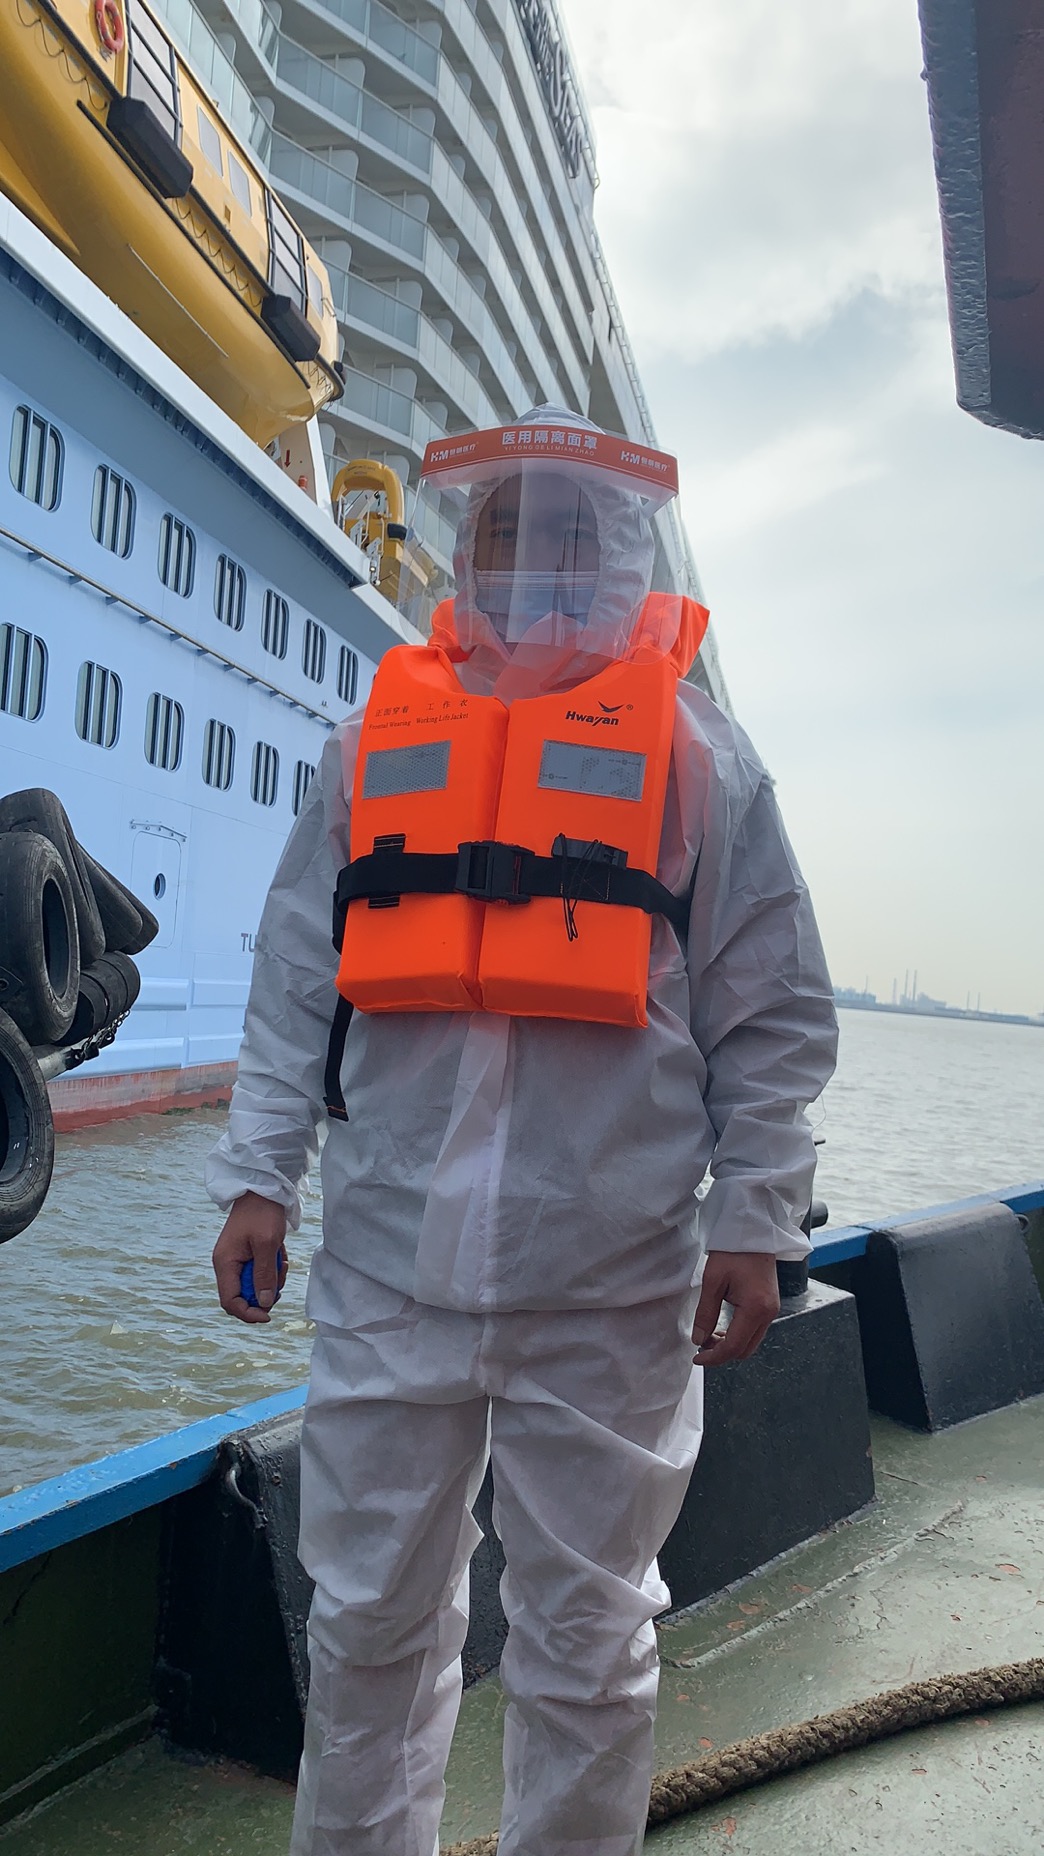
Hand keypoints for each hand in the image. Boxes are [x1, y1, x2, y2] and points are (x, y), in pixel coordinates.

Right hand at [213, 1191, 288, 1324]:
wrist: (263, 1190)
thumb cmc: (263, 1213)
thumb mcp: (267, 1244)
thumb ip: (264, 1275)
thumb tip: (263, 1303)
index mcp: (225, 1263)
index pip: (230, 1302)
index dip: (248, 1313)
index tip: (268, 1314)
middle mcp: (226, 1264)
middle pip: (242, 1297)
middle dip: (263, 1294)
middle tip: (280, 1279)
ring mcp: (236, 1260)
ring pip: (253, 1286)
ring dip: (271, 1280)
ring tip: (281, 1261)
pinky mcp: (247, 1255)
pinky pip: (259, 1273)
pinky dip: (272, 1269)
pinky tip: (279, 1255)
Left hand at [691, 1251, 779, 1367]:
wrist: (754, 1231)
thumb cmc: (733, 1251)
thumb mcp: (712, 1281)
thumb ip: (705, 1314)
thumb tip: (699, 1340)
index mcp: (755, 1308)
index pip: (734, 1347)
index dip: (714, 1357)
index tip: (697, 1357)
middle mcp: (769, 1314)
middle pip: (745, 1350)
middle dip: (722, 1353)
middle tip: (701, 1345)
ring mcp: (772, 1310)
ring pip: (751, 1342)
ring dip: (730, 1345)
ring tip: (709, 1335)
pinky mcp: (770, 1305)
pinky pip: (755, 1330)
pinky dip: (739, 1335)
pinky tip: (723, 1327)